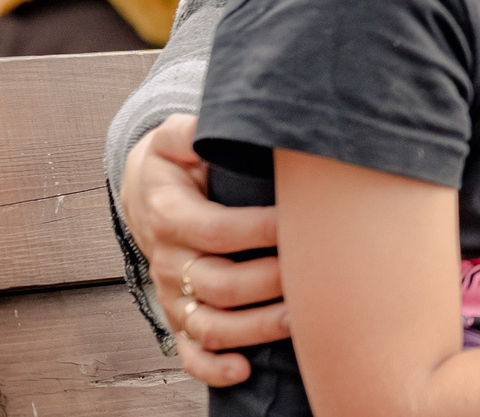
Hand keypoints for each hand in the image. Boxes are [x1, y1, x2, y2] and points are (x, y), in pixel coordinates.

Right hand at [121, 114, 288, 387]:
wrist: (148, 193)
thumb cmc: (177, 162)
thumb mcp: (174, 138)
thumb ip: (188, 132)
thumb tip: (209, 127)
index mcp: (170, 215)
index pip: (217, 229)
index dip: (259, 230)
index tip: (300, 222)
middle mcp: (170, 260)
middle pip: (218, 283)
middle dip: (268, 281)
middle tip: (314, 274)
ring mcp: (174, 293)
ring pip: (209, 324)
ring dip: (253, 328)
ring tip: (296, 321)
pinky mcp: (180, 314)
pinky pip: (190, 352)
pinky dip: (213, 367)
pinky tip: (245, 370)